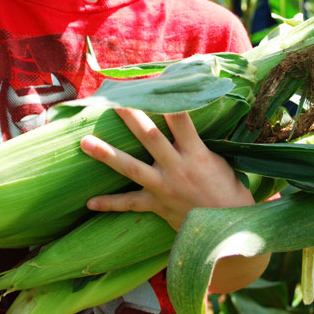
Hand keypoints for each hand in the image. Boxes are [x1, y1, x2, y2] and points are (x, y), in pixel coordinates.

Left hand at [80, 108, 253, 231]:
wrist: (229, 232)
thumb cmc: (228, 191)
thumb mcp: (219, 161)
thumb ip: (197, 143)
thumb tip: (180, 119)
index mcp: (197, 154)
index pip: (181, 120)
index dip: (168, 100)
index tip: (153, 82)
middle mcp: (177, 168)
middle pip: (150, 138)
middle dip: (131, 118)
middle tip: (112, 101)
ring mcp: (164, 188)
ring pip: (131, 168)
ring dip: (106, 154)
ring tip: (84, 142)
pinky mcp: (157, 206)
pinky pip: (129, 204)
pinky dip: (109, 203)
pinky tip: (89, 202)